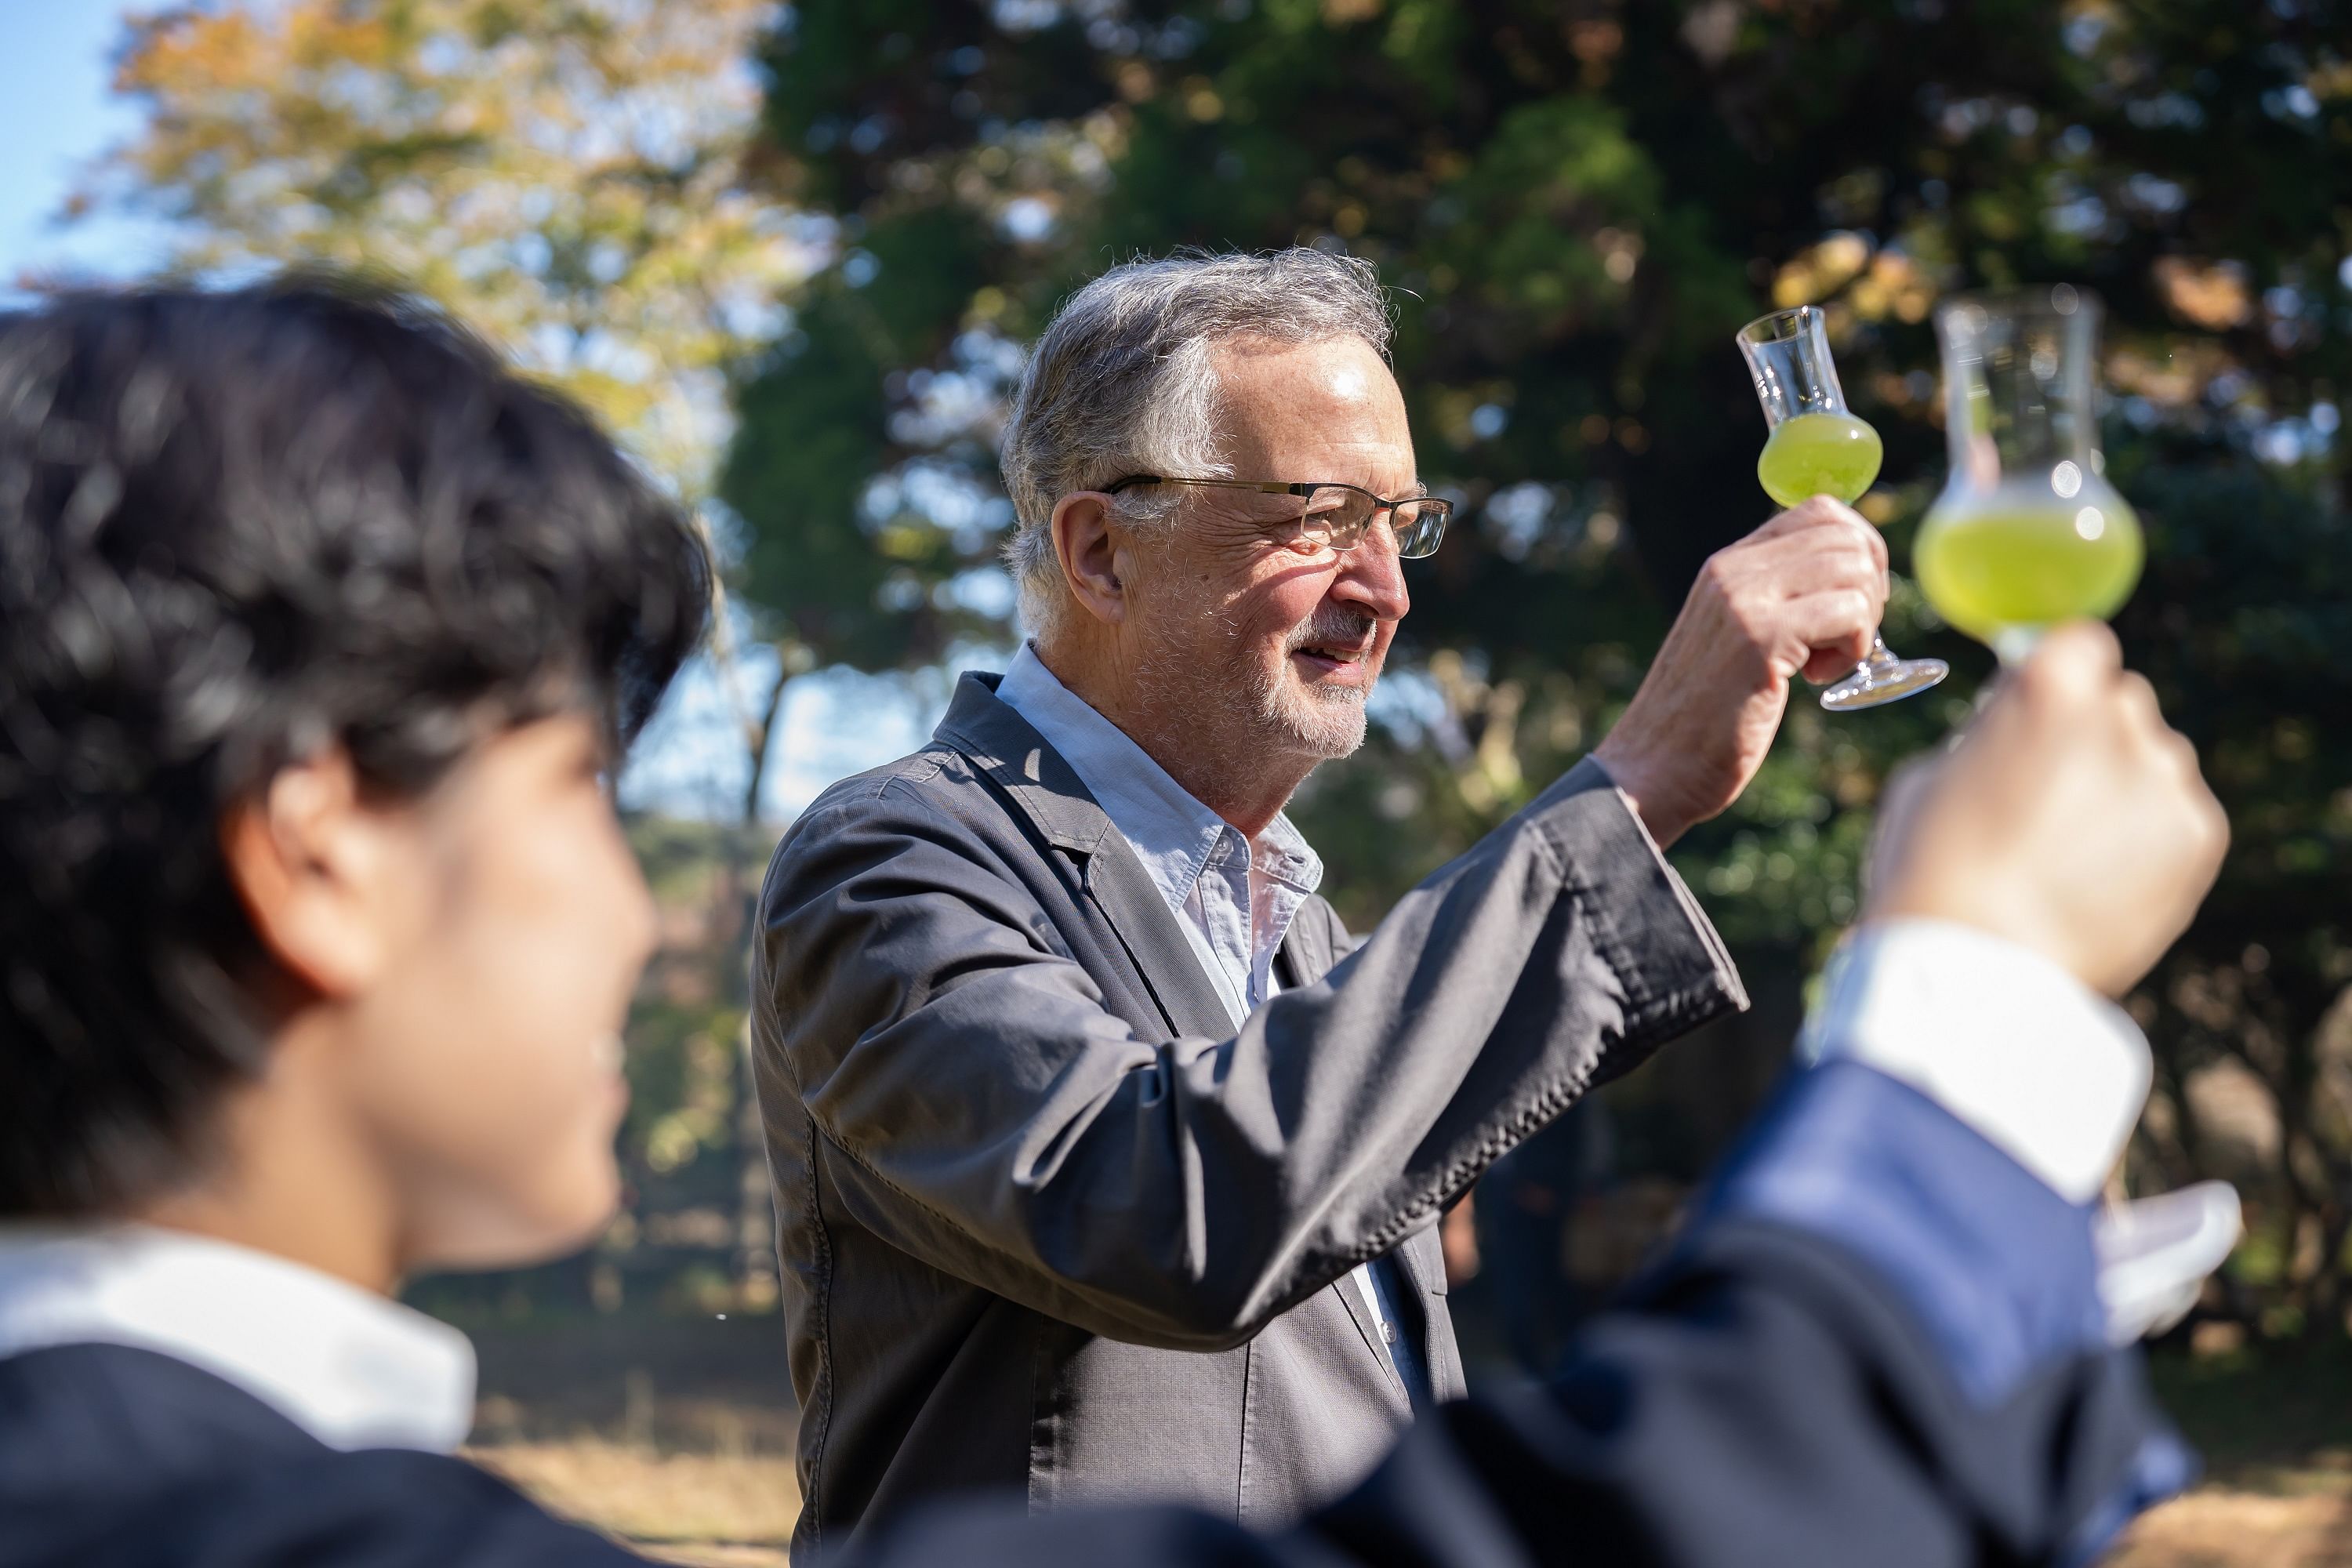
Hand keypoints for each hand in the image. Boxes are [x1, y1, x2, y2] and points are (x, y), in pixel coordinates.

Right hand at [1594, 497, 1886, 845]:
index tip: (1855, 602)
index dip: (1860, 549)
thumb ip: (1776, 599)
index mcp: (1727, 564)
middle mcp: (1733, 569)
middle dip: (1871, 588)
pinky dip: (1853, 650)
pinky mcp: (1761, 638)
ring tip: (1824, 664)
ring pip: (1855, 572)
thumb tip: (1852, 575)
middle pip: (1847, 536)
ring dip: (1862, 623)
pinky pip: (1849, 614)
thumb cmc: (1702, 718)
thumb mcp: (1736, 638)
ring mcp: (1744, 600)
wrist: (1651, 769)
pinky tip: (1813, 680)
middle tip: (1846, 639)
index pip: (1821, 510)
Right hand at [1866, 622, 2228, 996]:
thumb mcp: (1931, 777)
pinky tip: (2100, 881)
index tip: (2039, 714)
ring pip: (2153, 761)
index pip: (2079, 644)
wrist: (1980, 965)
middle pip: (2121, 703)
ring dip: (2122, 789)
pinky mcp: (2200, 835)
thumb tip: (2012, 739)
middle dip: (2091, 736)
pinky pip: (2175, 817)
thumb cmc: (1933, 868)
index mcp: (2047, 685)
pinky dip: (2147, 841)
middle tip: (2047, 797)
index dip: (2058, 680)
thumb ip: (1989, 739)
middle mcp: (2122, 716)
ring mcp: (2167, 776)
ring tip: (2072, 854)